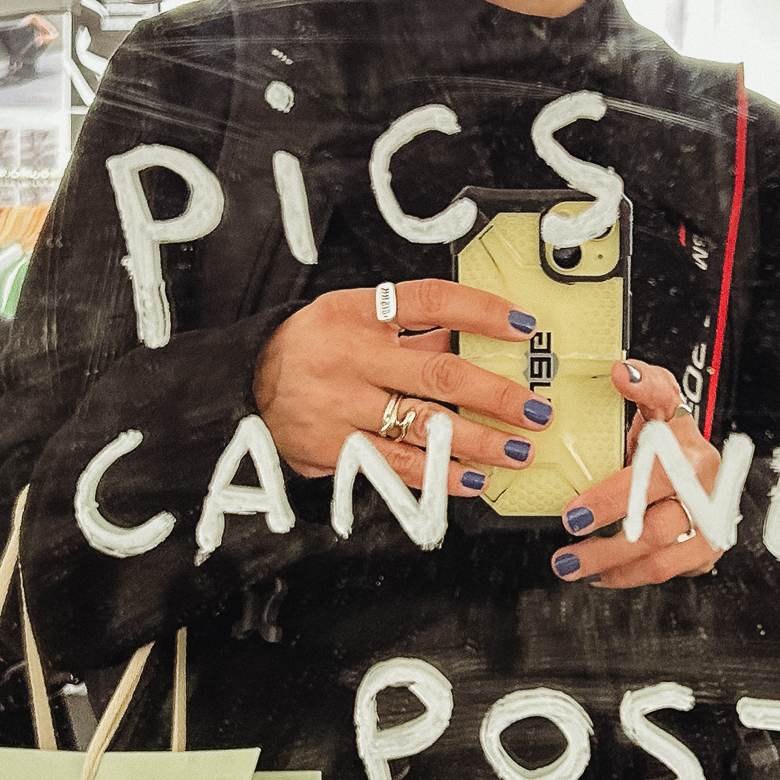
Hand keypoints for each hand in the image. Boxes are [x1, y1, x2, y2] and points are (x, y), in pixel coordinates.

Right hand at [253, 278, 549, 492]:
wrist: (244, 384)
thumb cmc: (312, 346)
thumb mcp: (353, 317)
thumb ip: (410, 330)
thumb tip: (476, 341)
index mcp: (358, 313)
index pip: (431, 302)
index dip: (481, 311)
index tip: (524, 326)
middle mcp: (350, 357)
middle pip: (438, 373)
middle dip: (496, 394)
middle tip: (536, 410)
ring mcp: (340, 406)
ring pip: (423, 427)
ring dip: (478, 442)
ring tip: (516, 450)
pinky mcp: (333, 449)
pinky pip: (396, 465)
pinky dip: (440, 474)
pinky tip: (472, 477)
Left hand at [548, 360, 725, 589]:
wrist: (700, 465)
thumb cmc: (671, 437)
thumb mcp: (660, 402)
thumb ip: (644, 384)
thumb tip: (621, 371)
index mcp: (690, 452)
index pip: (652, 474)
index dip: (611, 497)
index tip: (573, 512)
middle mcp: (703, 491)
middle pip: (655, 525)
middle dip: (605, 536)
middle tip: (567, 535)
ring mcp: (706, 525)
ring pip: (659, 556)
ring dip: (609, 564)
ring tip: (570, 564)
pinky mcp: (703, 551)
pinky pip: (665, 572)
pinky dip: (626, 576)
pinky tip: (598, 573)